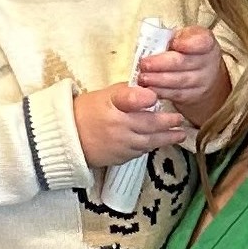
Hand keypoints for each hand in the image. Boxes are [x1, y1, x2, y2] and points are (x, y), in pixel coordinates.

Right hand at [74, 79, 194, 171]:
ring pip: (149, 141)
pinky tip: (159, 141)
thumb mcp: (103, 95)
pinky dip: (151, 145)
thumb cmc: (86, 112)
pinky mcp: (120, 157)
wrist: (68, 139)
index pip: (129, 99)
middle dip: (167, 122)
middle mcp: (118, 126)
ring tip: (179, 134)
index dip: (143, 98)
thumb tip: (148, 92)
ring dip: (166, 138)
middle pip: (148, 123)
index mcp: (111, 106)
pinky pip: (140, 151)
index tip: (154, 96)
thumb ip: (125, 93)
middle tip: (179, 120)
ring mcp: (120, 144)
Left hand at [134, 23, 229, 124]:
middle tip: (144, 64)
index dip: (189, 43)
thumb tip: (155, 42)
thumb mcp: (185, 37)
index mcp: (206, 42)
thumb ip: (174, 37)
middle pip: (184, 62)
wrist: (204, 77)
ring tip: (143, 78)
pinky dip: (161, 92)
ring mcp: (203, 81)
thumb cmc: (187, 51)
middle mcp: (208, 61)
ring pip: (179, 81)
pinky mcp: (194, 97)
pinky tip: (149, 88)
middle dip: (162, 64)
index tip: (175, 43)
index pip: (202, 41)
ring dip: (158, 80)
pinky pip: (176, 94)